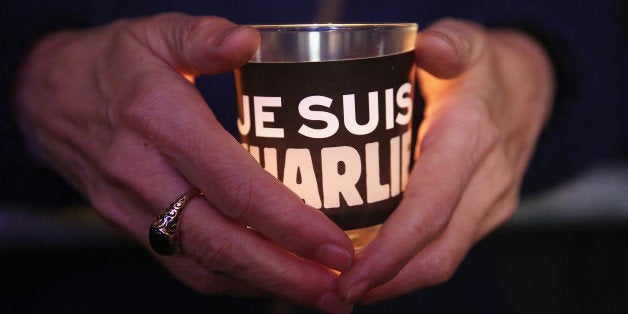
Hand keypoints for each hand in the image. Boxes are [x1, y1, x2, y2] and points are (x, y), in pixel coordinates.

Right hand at [14, 13, 353, 312]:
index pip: (233, 186)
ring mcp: (134, 209)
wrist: (44, 100)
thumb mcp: (155, 33)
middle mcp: (146, 176)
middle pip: (222, 243)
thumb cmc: (111, 64)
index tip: (335, 246)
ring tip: (318, 294)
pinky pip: (185, 266)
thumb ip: (203, 37)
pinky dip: (233, 281)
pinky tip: (271, 280)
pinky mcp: (132, 226)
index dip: (288, 223)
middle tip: (340, 290)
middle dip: (286, 275)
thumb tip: (250, 40)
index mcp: (160, 123)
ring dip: (265, 286)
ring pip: (204, 265)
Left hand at [338, 18, 554, 303]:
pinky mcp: (489, 211)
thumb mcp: (467, 42)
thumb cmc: (487, 67)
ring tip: (352, 286)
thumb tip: (428, 48)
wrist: (533, 87)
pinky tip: (380, 264)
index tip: (352, 276)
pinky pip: (451, 248)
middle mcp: (487, 180)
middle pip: (438, 252)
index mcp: (471, 139)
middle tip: (339, 293)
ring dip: (399, 280)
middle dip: (388, 282)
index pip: (430, 210)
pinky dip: (414, 264)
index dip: (391, 251)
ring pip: (446, 257)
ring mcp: (493, 201)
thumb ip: (448, 43)